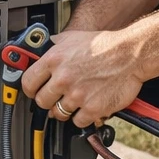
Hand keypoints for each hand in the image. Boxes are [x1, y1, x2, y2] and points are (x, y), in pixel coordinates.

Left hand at [19, 29, 143, 128]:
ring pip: (58, 114)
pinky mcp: (92, 108)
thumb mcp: (73, 37)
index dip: (30, 89)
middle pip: (41, 102)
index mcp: (54, 60)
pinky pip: (78, 121)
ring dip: (65, 110)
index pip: (28, 83)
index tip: (34, 91)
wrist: (130, 54)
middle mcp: (63, 79)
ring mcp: (77, 95)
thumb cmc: (105, 45)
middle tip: (55, 98)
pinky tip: (87, 107)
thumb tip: (42, 49)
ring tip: (75, 101)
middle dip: (47, 101)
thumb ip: (55, 46)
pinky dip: (82, 117)